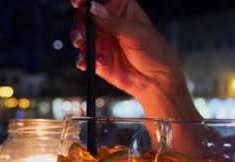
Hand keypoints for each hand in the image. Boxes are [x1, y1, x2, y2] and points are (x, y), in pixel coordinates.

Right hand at [70, 0, 199, 119]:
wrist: (156, 81)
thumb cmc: (155, 52)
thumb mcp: (138, 34)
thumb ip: (115, 22)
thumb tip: (94, 8)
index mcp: (121, 9)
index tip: (80, 3)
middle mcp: (108, 22)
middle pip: (85, 14)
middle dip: (79, 20)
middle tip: (81, 30)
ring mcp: (101, 40)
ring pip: (80, 33)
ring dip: (78, 38)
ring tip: (82, 44)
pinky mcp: (97, 58)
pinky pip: (83, 56)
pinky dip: (82, 58)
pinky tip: (86, 61)